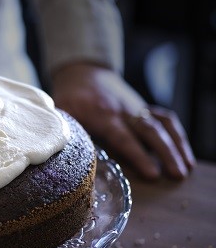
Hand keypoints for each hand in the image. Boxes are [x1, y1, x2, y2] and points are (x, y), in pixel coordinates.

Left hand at [50, 63, 195, 179]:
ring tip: (185, 168)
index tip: (153, 174)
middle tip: (177, 175)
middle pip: (150, 132)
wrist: (83, 72)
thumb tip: (65, 157)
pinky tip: (183, 152)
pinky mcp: (143, 107)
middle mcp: (123, 111)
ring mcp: (136, 108)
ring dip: (176, 145)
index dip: (138, 156)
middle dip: (166, 154)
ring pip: (162, 125)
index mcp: (101, 115)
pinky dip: (176, 133)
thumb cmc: (70, 98)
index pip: (123, 137)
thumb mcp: (62, 113)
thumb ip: (66, 133)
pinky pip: (164, 118)